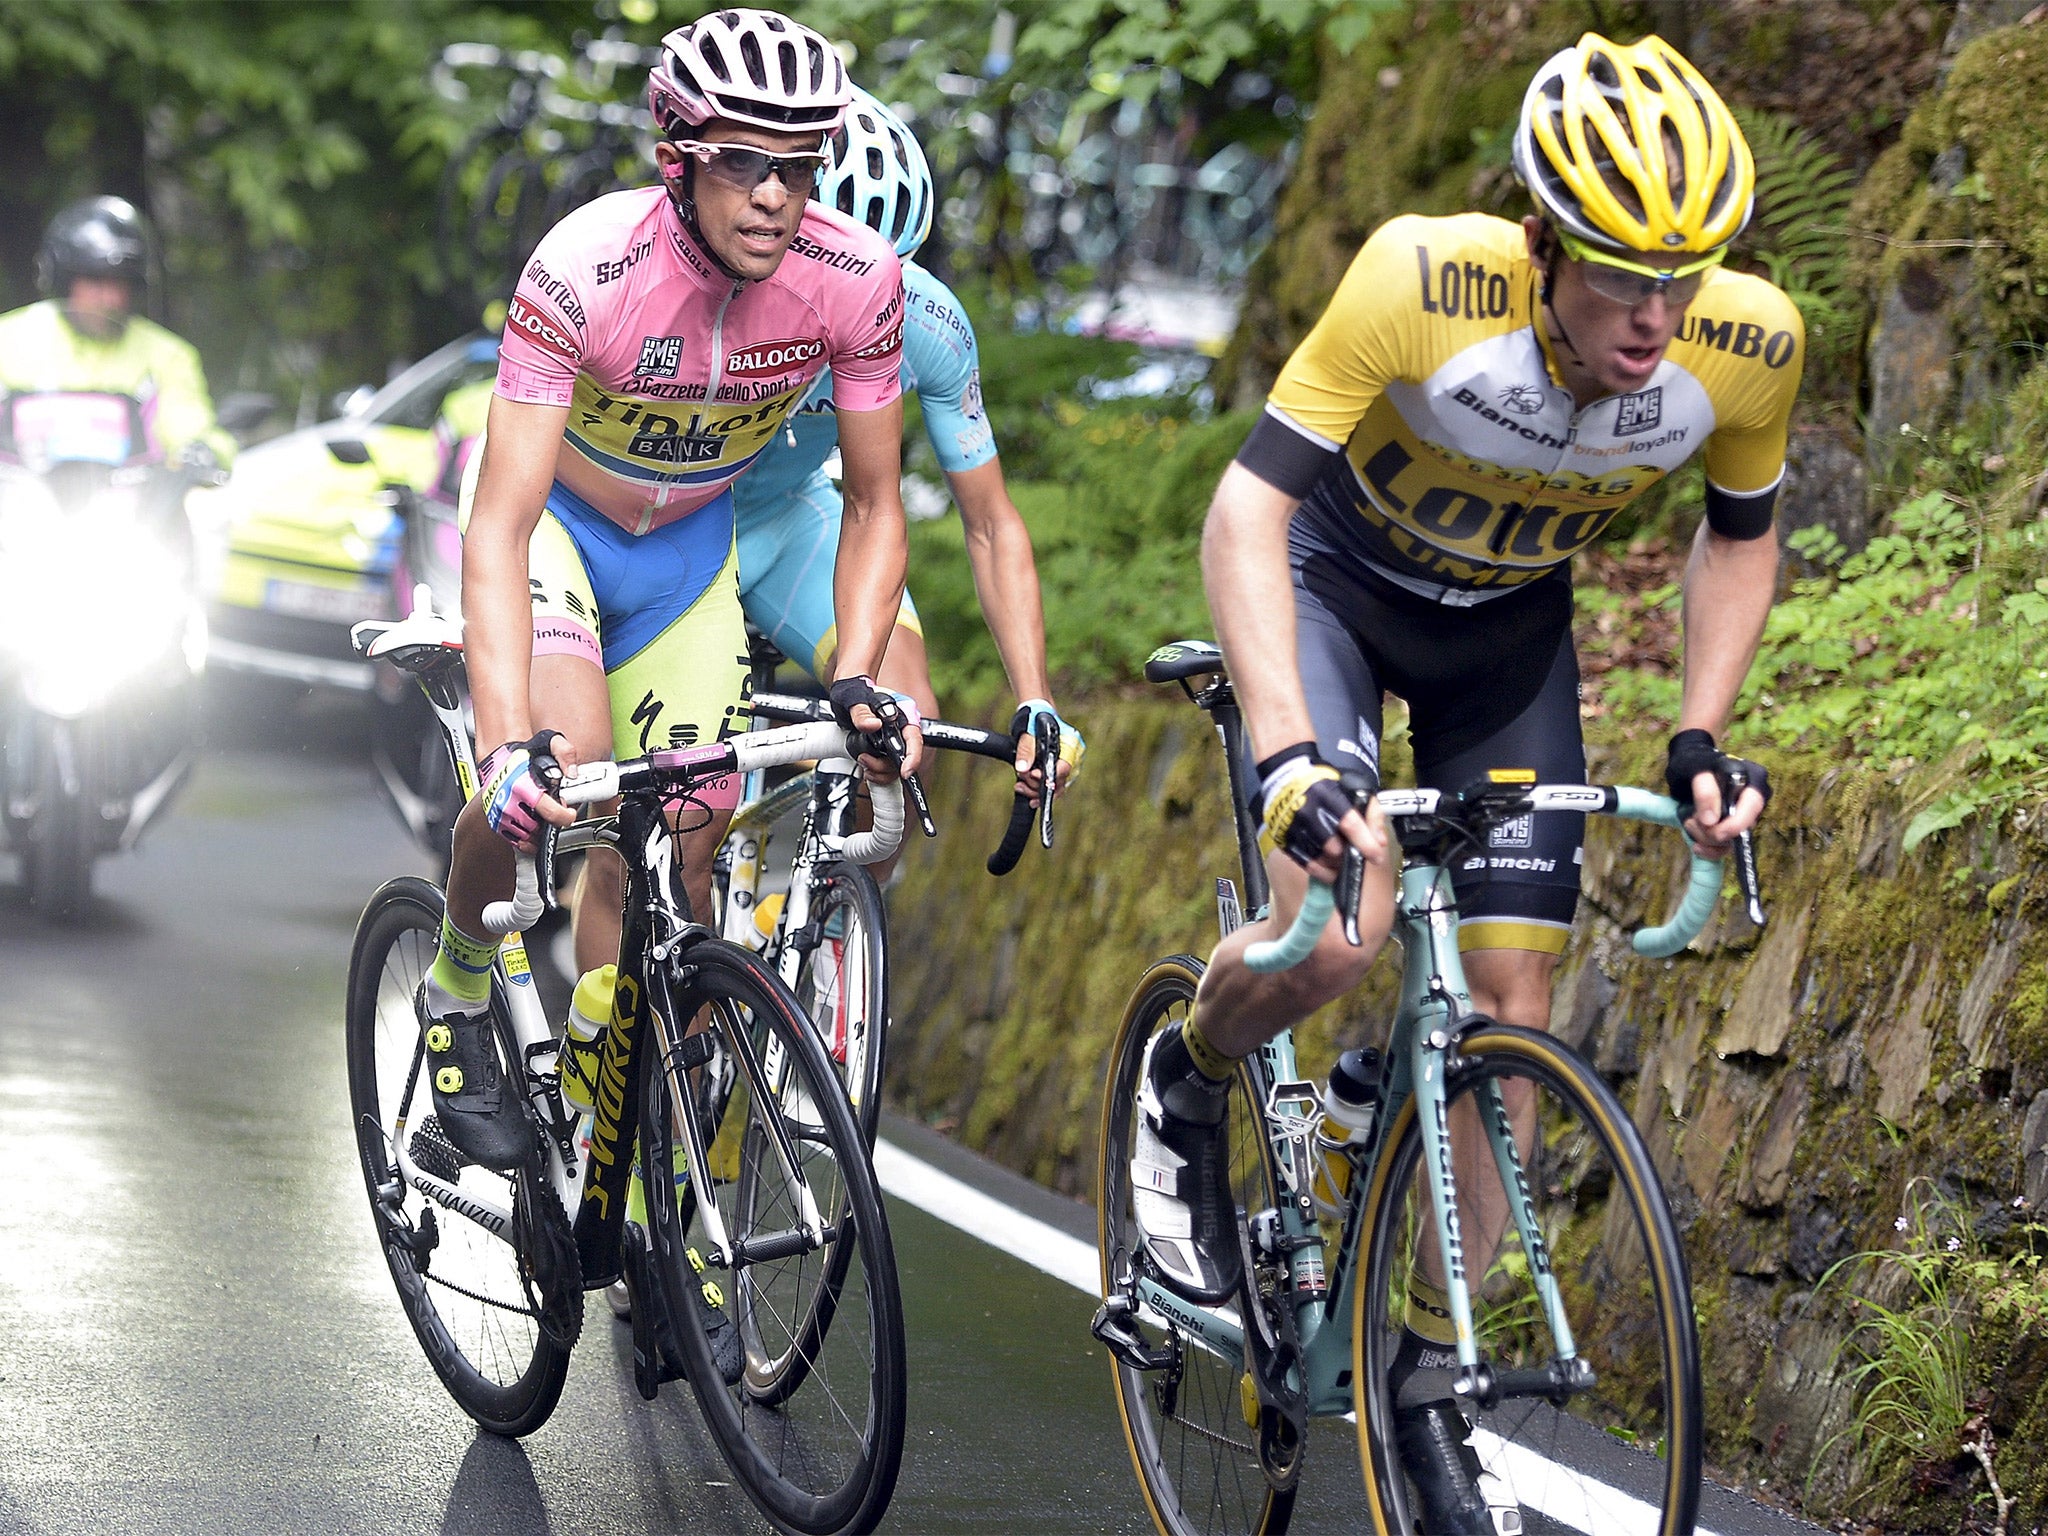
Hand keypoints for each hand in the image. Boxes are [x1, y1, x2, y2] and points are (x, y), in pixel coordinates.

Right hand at [479, 730, 577, 848]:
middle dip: (552, 822)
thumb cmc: (523, 754)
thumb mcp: (549, 742)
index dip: (565, 817)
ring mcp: (500, 813)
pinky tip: (534, 830)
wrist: (497, 759)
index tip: (570, 814)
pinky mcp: (496, 821)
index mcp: (522, 786)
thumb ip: (565, 753)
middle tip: (557, 812)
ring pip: (527, 836)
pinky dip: (526, 840)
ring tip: (545, 818)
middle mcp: (509, 802)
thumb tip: (573, 773)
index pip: (550, 813)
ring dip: (540, 831)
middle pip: (539, 827)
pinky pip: (514, 840)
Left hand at [828, 675, 924, 781]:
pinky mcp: (883, 749)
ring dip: (879, 772)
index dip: (913, 758)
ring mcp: (892, 741)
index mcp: (902, 715)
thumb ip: (861, 713)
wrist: (847, 688)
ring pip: (894, 767)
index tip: (905, 771)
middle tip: (865, 761)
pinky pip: (886, 768)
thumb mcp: (854, 698)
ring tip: (863, 762)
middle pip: (904, 758)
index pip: (914, 739)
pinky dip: (877, 773)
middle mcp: (900, 730)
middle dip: (885, 767)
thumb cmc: (853, 688)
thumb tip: (872, 725)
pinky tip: (866, 766)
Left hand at [1010, 699, 1083, 804]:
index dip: (1048, 778)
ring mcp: (1066, 764)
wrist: (1035, 713)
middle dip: (1038, 787)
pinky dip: (1037, 788)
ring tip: (1020, 785)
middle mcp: (1072, 757)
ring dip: (1035, 790)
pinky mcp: (1057, 768)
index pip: (1064, 769)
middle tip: (1021, 782)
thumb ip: (1025, 750)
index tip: (1031, 775)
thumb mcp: (1027, 732)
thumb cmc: (1034, 718)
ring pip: (1055, 787)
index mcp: (1070, 745)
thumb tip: (1023, 768)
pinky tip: (1024, 786)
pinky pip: (1051, 784)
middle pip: (1060, 783)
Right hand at [1254, 744, 1384, 875]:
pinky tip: (1331, 869)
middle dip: (1348, 854)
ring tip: (1343, 860)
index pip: (1350, 824)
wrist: (1285, 780)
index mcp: (1327, 796)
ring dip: (1336, 864)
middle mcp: (1308, 813)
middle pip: (1335, 848)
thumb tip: (1379, 842)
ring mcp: (1294, 829)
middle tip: (1355, 855)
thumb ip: (1371, 813)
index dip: (1366, 844)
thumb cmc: (1324, 786)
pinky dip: (1322, 871)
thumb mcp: (1353, 789)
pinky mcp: (1285, 841)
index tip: (1376, 857)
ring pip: (1322, 859)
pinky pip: (1307, 865)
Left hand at [1664, 729, 1768, 856]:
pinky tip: (1697, 845)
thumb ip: (1705, 791)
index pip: (1753, 806)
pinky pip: (1726, 847)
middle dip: (1715, 833)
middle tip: (1690, 822)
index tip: (1712, 829)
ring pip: (1732, 841)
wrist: (1688, 766)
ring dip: (1706, 838)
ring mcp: (1743, 815)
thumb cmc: (1695, 762)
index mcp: (1753, 779)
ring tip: (1688, 822)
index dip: (1735, 823)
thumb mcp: (1697, 769)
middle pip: (1742, 828)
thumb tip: (1711, 821)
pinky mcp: (1732, 827)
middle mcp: (1753, 800)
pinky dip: (1710, 849)